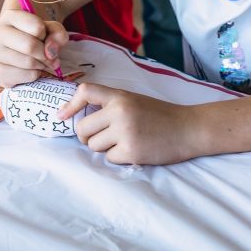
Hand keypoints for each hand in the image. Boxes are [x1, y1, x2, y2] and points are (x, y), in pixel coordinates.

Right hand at [0, 7, 69, 87]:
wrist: (19, 48)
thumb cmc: (36, 35)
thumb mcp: (50, 28)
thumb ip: (57, 34)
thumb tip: (51, 53)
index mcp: (10, 16)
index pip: (36, 27)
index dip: (45, 34)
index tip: (42, 37)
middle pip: (30, 46)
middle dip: (46, 54)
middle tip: (50, 57)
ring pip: (28, 63)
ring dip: (41, 65)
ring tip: (40, 62)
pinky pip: (24, 76)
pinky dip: (35, 75)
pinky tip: (31, 70)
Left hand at [61, 82, 195, 164]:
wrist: (189, 128)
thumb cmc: (160, 115)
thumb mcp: (134, 101)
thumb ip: (111, 105)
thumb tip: (79, 119)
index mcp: (119, 96)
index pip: (85, 91)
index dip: (70, 105)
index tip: (62, 117)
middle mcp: (119, 111)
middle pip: (83, 128)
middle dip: (87, 137)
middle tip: (99, 138)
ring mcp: (125, 132)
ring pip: (93, 146)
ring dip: (104, 148)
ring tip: (124, 142)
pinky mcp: (131, 151)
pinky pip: (109, 158)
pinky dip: (118, 157)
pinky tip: (134, 150)